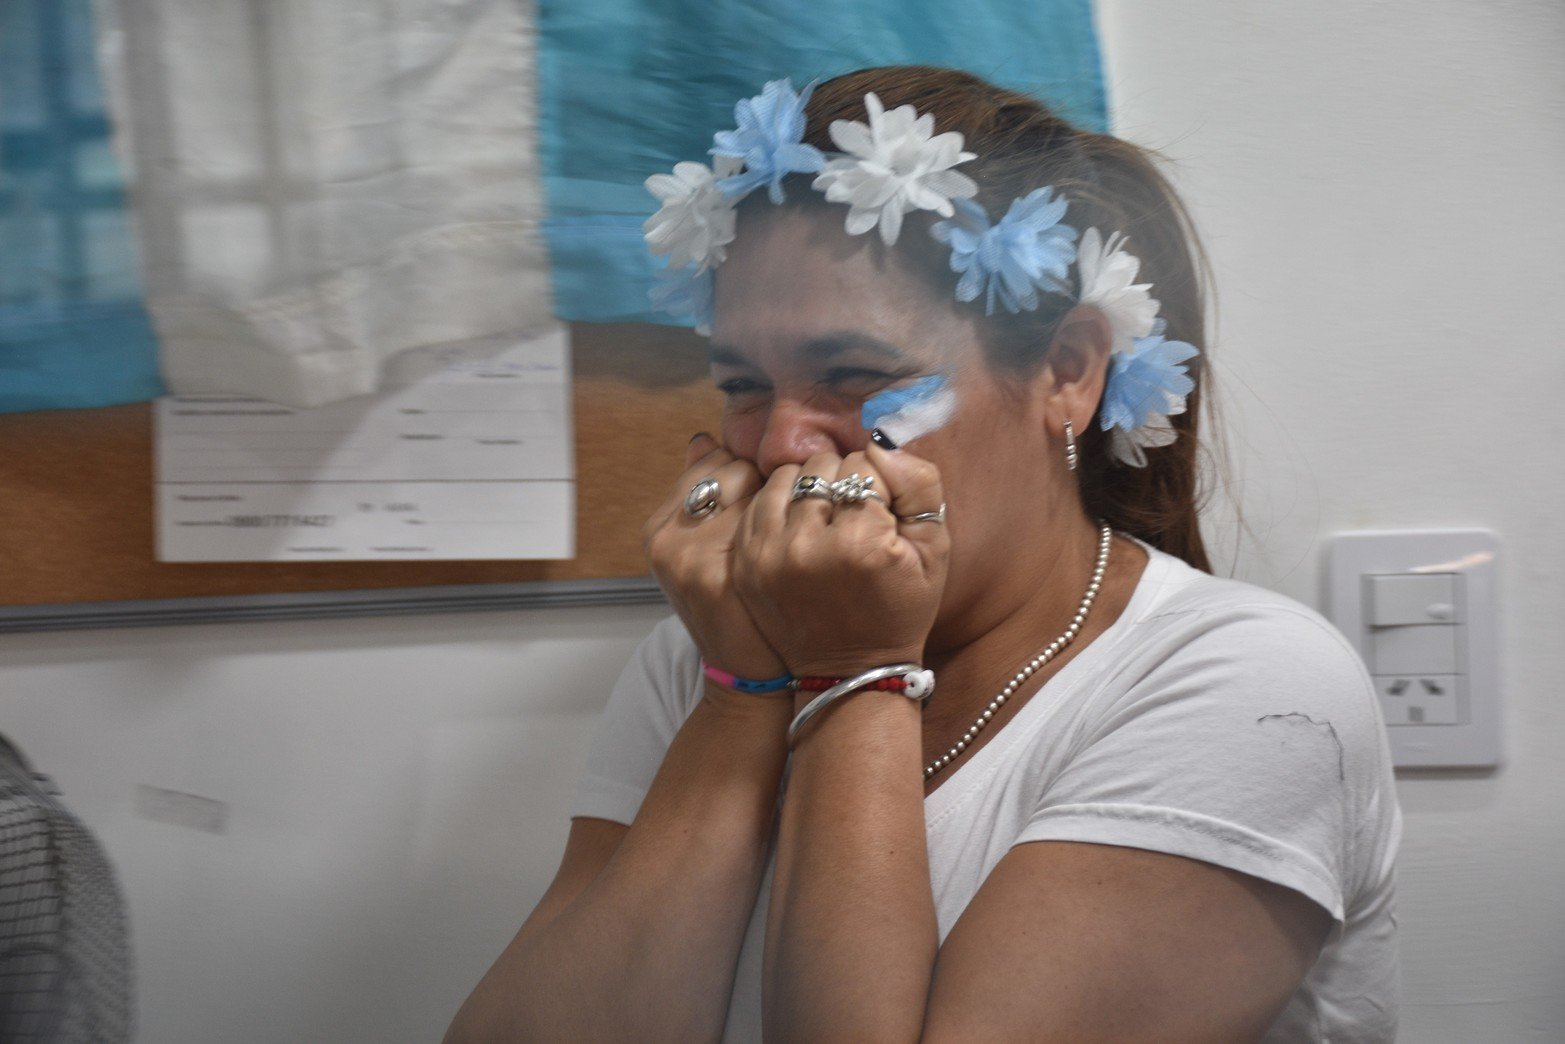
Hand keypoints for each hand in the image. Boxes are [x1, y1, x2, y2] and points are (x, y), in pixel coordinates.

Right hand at [643, 434, 786, 681]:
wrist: (748, 677)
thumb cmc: (738, 609)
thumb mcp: (705, 552)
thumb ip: (704, 496)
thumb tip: (702, 438)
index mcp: (660, 528)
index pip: (714, 460)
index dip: (752, 475)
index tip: (776, 498)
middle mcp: (667, 538)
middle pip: (736, 469)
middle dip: (770, 483)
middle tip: (794, 514)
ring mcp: (690, 557)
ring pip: (758, 489)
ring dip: (792, 500)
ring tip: (806, 529)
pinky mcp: (721, 575)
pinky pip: (774, 518)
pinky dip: (802, 523)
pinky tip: (813, 544)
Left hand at [732, 444, 949, 677]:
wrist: (848, 668)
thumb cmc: (900, 607)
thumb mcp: (934, 550)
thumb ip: (918, 486)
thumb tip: (879, 444)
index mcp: (858, 544)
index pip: (863, 465)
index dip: (879, 482)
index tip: (883, 515)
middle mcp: (804, 547)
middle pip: (822, 466)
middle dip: (843, 481)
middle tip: (855, 518)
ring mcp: (766, 556)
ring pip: (786, 476)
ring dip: (808, 487)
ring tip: (826, 519)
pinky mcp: (744, 562)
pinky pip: (759, 503)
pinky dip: (779, 504)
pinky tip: (799, 527)